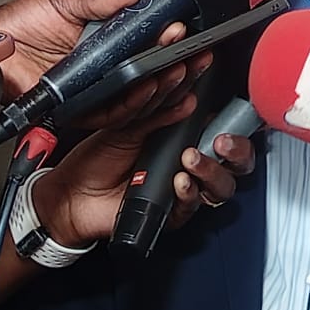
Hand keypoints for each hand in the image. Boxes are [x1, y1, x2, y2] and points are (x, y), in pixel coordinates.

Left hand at [0, 0, 185, 100]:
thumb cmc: (16, 26)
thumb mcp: (61, 3)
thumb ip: (96, 1)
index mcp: (103, 40)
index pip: (143, 41)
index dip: (164, 37)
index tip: (181, 28)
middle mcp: (102, 68)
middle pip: (146, 70)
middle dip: (172, 60)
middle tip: (189, 47)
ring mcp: (92, 90)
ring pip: (137, 93)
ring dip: (161, 82)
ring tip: (176, 66)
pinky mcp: (79, 111)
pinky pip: (112, 112)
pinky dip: (133, 102)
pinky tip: (147, 86)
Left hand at [30, 53, 254, 247]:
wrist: (72, 193)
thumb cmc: (98, 158)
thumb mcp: (128, 124)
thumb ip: (158, 111)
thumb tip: (187, 96)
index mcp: (184, 137)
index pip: (222, 128)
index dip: (233, 121)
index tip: (230, 107)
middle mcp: (189, 164)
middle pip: (235, 161)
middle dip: (236, 150)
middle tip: (221, 141)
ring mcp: (183, 188)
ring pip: (221, 185)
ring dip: (210, 170)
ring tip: (190, 159)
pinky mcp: (172, 212)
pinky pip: (192, 206)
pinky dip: (189, 192)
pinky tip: (179, 181)